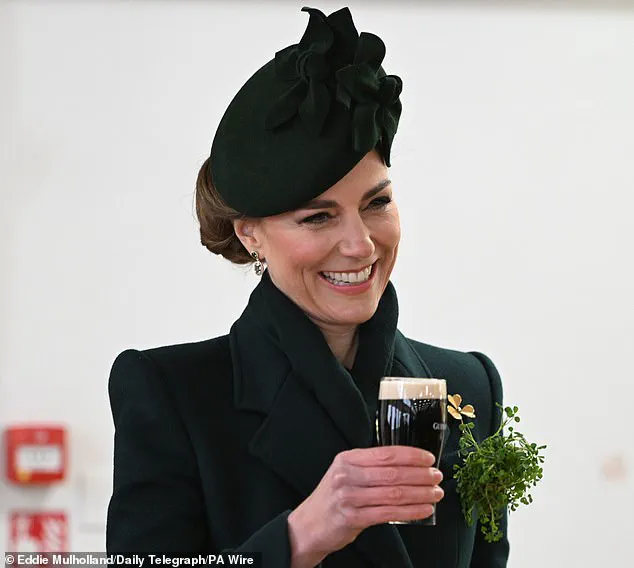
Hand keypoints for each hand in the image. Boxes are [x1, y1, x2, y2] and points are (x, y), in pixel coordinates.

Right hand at [287, 446, 443, 567]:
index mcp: (347, 459)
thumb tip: (407, 465)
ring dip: (420, 493)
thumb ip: (370, 467)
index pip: (385, 453)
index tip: (428, 458)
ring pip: (393, 493)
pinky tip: (424, 510)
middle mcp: (346, 475)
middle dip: (420, 474)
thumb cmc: (332, 498)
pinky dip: (410, 511)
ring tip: (436, 493)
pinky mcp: (352, 518)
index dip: (411, 455)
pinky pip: (389, 513)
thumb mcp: (346, 473)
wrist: (308, 525)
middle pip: (392, 473)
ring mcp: (349, 497)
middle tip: (437, 476)